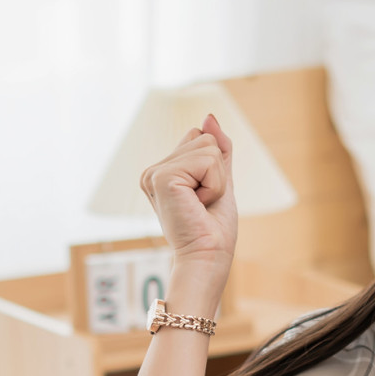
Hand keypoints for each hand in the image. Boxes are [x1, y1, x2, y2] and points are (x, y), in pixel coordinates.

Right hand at [138, 114, 238, 303]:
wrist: (207, 258)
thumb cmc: (212, 230)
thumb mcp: (221, 181)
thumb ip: (218, 150)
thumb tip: (208, 117)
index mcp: (163, 172)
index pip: (199, 137)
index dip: (214, 166)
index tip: (203, 198)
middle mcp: (154, 171)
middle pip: (204, 138)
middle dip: (217, 172)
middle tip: (204, 204)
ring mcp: (155, 174)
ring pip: (207, 147)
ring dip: (217, 180)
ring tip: (201, 206)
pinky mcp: (162, 178)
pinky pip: (207, 160)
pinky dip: (214, 184)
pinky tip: (198, 205)